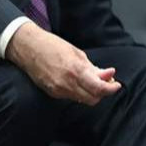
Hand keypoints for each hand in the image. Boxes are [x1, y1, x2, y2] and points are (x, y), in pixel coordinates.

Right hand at [5, 22, 120, 104]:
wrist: (28, 48)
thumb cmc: (52, 45)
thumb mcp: (77, 53)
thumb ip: (92, 67)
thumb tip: (108, 75)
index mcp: (76, 70)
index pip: (99, 88)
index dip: (110, 89)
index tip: (116, 85)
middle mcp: (67, 84)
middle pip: (92, 98)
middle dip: (102, 92)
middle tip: (106, 82)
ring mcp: (58, 90)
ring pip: (82, 99)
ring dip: (90, 92)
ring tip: (92, 80)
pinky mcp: (52, 93)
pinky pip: (70, 97)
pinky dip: (78, 91)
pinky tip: (77, 81)